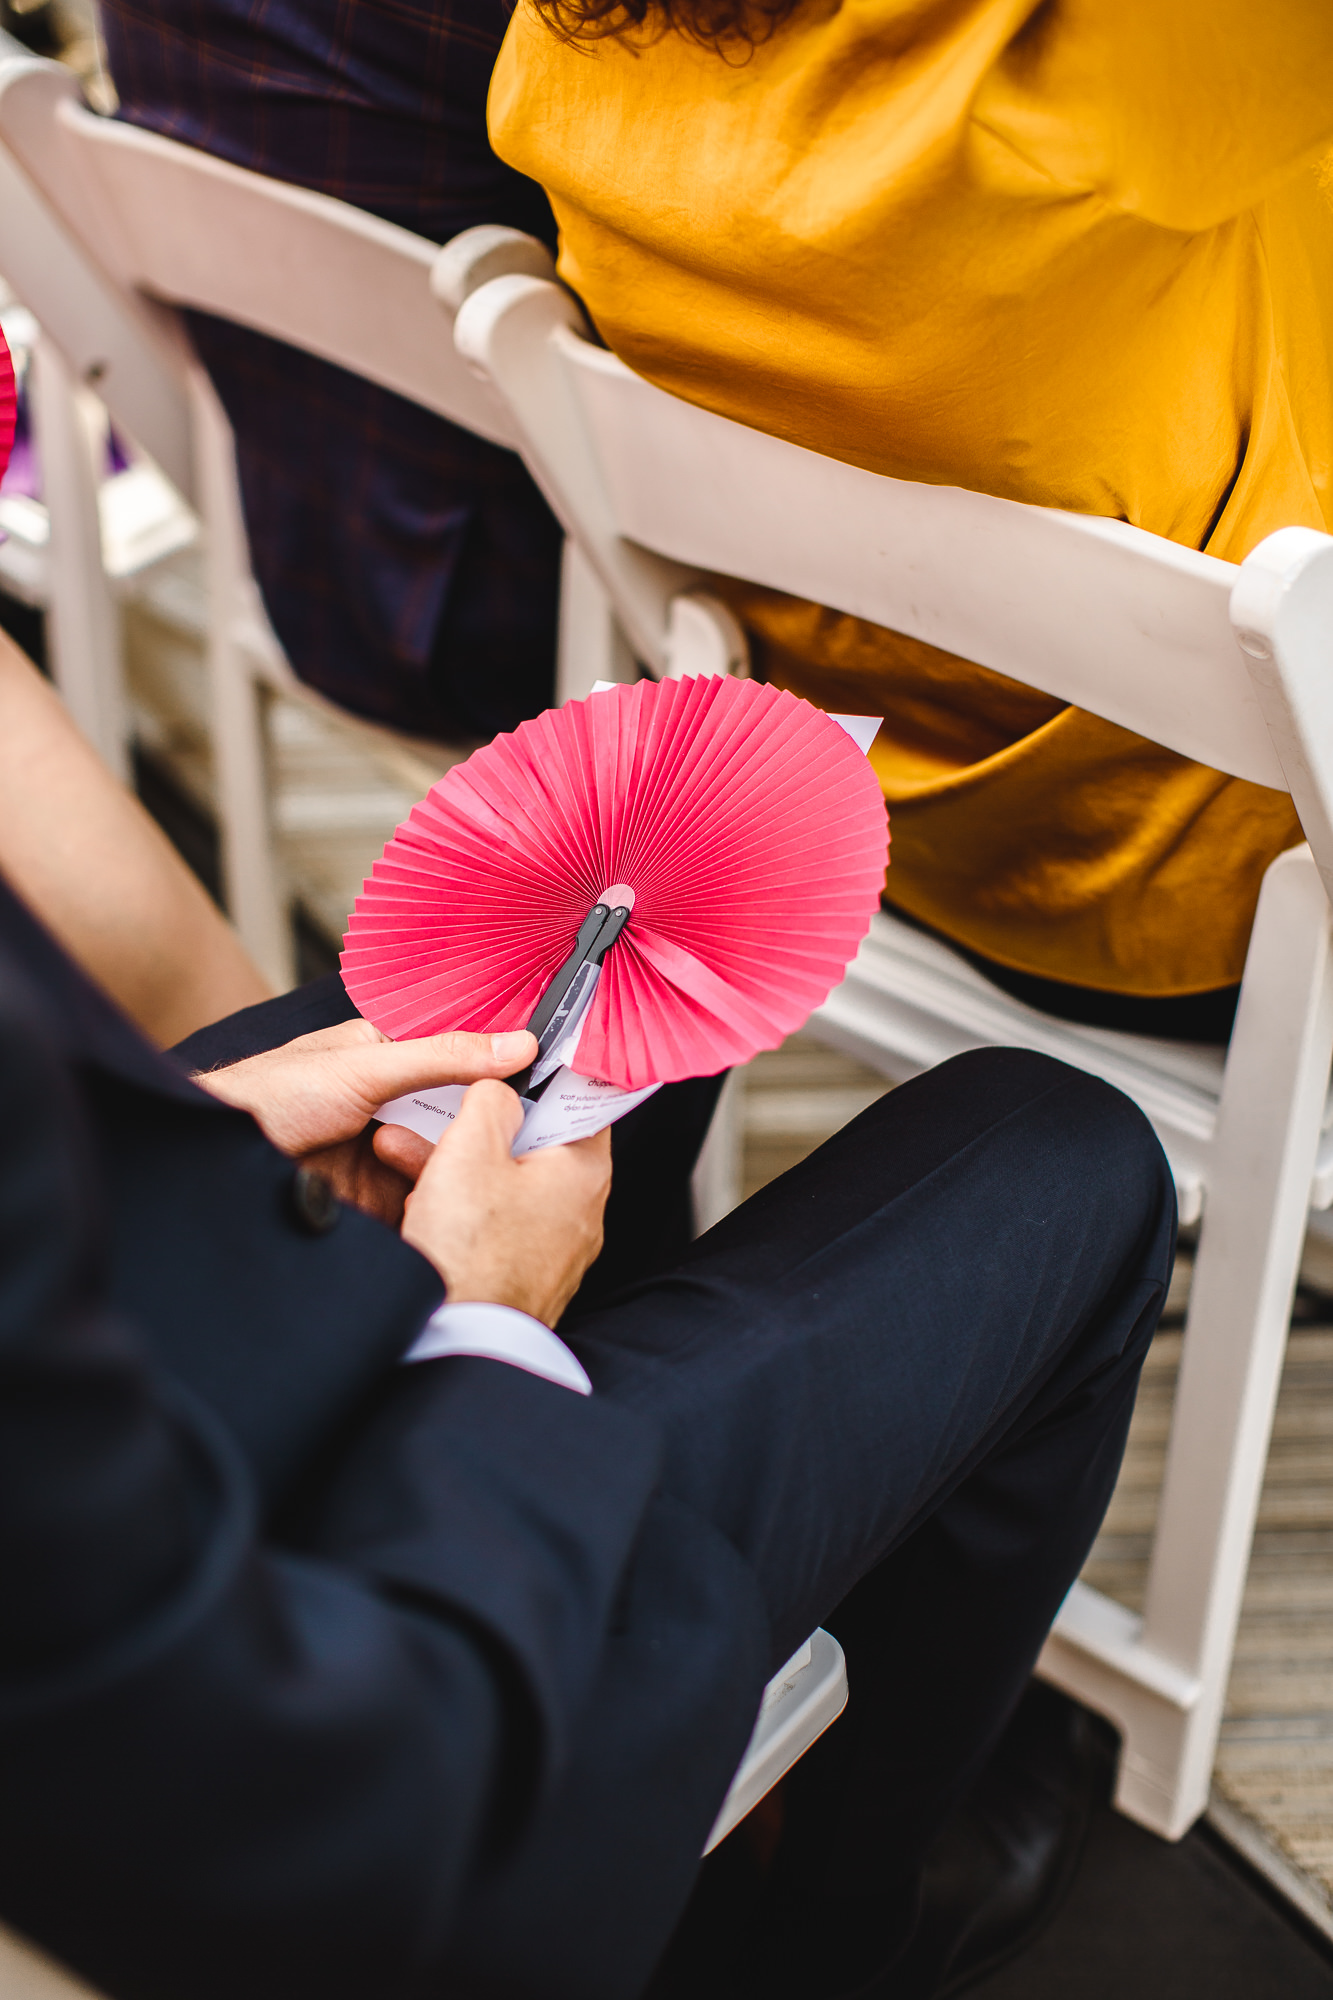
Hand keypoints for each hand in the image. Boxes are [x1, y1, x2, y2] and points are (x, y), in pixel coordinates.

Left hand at [193, 1019, 536, 1226]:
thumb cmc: (271, 1095)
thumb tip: (518, 1044)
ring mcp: (387, 1156)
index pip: (462, 1062)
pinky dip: (443, 1206)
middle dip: (489, 1130)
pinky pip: (426, 1203)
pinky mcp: (379, 1202)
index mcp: (390, 1058)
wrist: (213, 1165)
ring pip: (450, 1163)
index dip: (503, 1075)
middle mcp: (394, 1105)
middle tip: (535, 1140)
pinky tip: (462, 1208)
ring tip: (486, 1174)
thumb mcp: (365, 1066)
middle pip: (462, 1118)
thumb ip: (443, 1057)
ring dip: (463, 1170)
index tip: (551, 1086)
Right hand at [374, 1080, 611, 1326]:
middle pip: (533, 1144)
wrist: (457, 1340)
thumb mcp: (471, 1149)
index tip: (515, 1065)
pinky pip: (495, 1225)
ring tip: (403, 1153)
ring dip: (456, 1166)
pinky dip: (462, 1208)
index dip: (544, 1079)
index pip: (580, 1103)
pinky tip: (420, 1205)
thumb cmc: (472, 1253)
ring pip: (505, 1185)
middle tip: (440, 1114)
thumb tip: (499, 1088)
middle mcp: (580, 1211)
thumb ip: (490, 1101)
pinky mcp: (524, 1274)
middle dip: (477, 1128)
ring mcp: (554, 1248)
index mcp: (583, 1171)